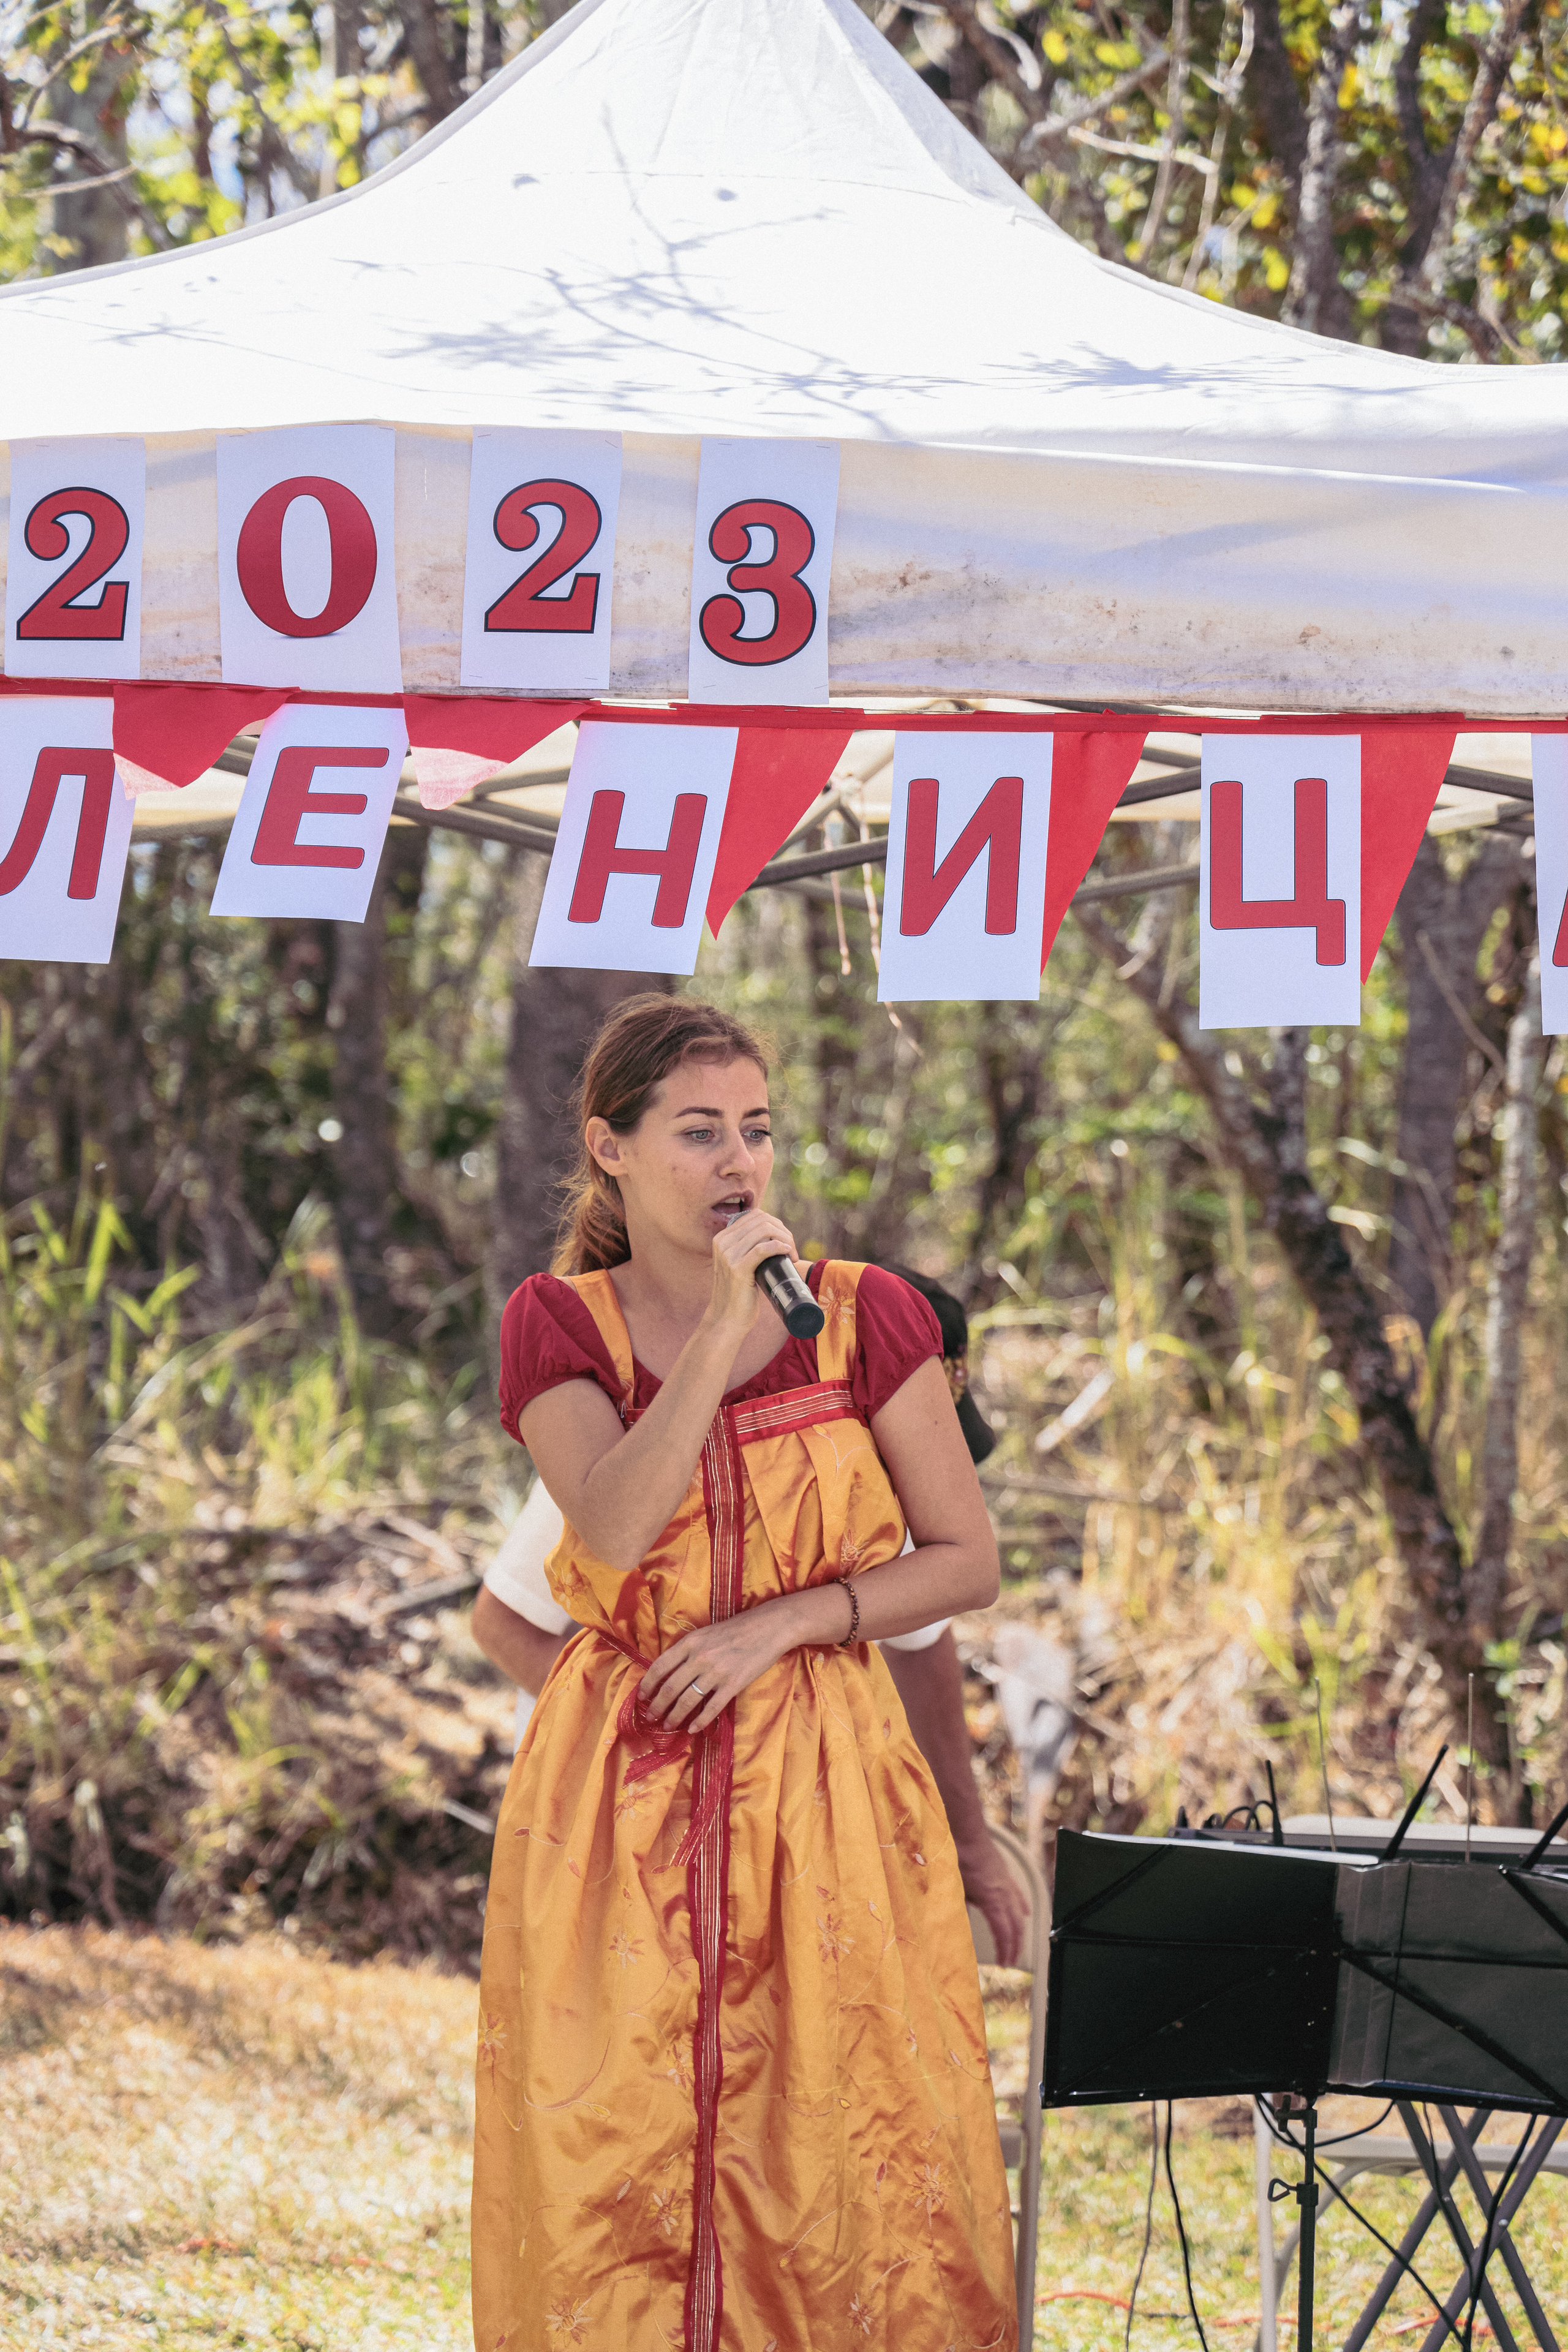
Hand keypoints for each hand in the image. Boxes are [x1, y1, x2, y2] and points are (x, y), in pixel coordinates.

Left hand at [639, 1589, 836, 1737]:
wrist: (768, 1628)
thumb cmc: (735, 1629)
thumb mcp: (705, 1633)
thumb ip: (687, 1650)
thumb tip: (668, 1673)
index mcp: (690, 1642)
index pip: (659, 1667)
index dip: (647, 1685)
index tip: (641, 1697)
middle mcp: (699, 1658)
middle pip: (670, 1688)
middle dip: (657, 1706)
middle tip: (651, 1717)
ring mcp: (716, 1672)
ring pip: (687, 1701)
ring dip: (674, 1716)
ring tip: (668, 1725)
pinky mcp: (733, 1685)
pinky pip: (711, 1708)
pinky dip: (700, 1721)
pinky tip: (693, 1729)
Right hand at [706, 1207, 799, 1333]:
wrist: (727, 1319)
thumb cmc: (738, 1294)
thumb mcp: (739, 1264)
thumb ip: (749, 1249)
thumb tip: (776, 1238)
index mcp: (722, 1238)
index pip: (754, 1215)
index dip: (776, 1223)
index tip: (786, 1240)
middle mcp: (722, 1242)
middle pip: (761, 1220)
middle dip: (783, 1230)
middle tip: (792, 1248)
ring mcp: (728, 1255)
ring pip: (764, 1231)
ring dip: (785, 1238)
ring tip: (792, 1254)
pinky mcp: (737, 1269)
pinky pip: (763, 1249)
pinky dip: (779, 1246)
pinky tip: (787, 1252)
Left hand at [956, 1838, 1029, 1967]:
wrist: (966, 1832)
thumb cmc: (957, 1857)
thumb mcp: (955, 1889)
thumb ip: (959, 1911)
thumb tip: (957, 1929)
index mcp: (991, 1899)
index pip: (1003, 1932)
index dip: (1005, 1950)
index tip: (1004, 1964)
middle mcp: (1004, 1892)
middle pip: (1016, 1926)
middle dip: (1015, 1946)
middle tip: (1011, 1961)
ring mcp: (1006, 1882)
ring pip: (1020, 1912)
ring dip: (1020, 1931)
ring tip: (1017, 1944)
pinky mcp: (1005, 1874)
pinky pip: (1019, 1895)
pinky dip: (1023, 1908)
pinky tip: (1025, 1914)